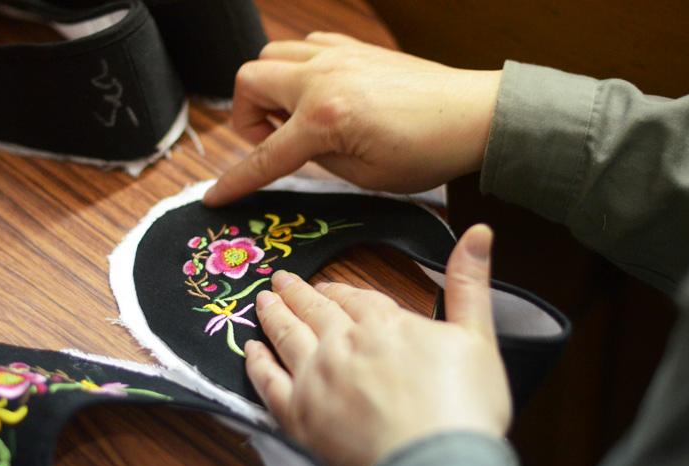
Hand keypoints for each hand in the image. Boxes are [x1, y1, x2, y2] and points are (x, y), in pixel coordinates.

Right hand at [203, 33, 501, 205]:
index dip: (236, 180)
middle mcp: (322, 78)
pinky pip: (304, 46)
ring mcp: (337, 55)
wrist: (473, 114)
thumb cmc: (427, 151)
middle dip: (247, 116)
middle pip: (249, 81)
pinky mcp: (354, 47)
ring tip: (293, 117)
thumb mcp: (365, 175)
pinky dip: (297, 68)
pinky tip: (316, 92)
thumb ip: (318, 161)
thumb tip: (293, 152)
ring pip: (271, 56)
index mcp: (324, 117)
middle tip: (272, 141)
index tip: (215, 196)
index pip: (265, 155)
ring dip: (268, 88)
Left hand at [244, 225, 510, 465]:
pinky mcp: (297, 416)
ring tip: (262, 301)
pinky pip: (267, 383)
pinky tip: (249, 352)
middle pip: (315, 312)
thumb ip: (470, 283)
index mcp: (384, 325)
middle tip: (279, 279)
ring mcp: (315, 378)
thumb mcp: (477, 337)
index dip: (339, 291)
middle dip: (298, 293)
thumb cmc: (463, 407)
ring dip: (274, 316)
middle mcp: (342, 344)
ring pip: (287, 337)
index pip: (356, 299)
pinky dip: (257, 364)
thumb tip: (480, 229)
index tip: (325, 286)